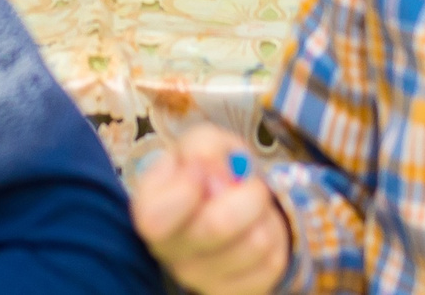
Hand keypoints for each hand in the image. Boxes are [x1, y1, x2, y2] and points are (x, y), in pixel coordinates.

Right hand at [131, 126, 289, 294]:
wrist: (232, 202)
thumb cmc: (209, 171)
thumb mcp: (201, 143)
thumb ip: (204, 149)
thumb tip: (219, 179)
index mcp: (150, 214)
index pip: (157, 218)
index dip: (188, 188)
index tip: (202, 170)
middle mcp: (170, 255)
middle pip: (219, 226)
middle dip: (248, 192)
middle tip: (246, 183)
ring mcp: (202, 281)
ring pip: (257, 242)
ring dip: (264, 213)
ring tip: (252, 206)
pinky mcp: (236, 292)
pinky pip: (273, 262)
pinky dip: (274, 233)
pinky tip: (257, 227)